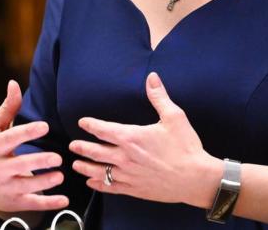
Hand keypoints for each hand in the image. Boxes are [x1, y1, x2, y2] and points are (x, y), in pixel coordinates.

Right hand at [0, 80, 68, 214]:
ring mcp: (5, 187)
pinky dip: (49, 203)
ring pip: (27, 186)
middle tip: (57, 157)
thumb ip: (8, 108)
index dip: (27, 132)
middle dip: (39, 162)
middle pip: (20, 164)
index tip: (44, 126)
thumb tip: (14, 83)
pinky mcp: (14, 202)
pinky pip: (33, 204)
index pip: (10, 138)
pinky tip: (64, 200)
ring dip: (45, 182)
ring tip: (60, 175)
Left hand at [69, 73, 219, 207]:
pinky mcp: (135, 190)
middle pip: (96, 152)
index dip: (91, 125)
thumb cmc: (186, 147)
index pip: (103, 130)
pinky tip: (92, 183)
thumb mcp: (174, 117)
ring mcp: (129, 175)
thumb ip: (159, 97)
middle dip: (82, 147)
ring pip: (100, 172)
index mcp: (132, 137)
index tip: (82, 122)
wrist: (195, 179)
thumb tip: (151, 77)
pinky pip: (111, 188)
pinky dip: (99, 184)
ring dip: (86, 167)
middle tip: (72, 145)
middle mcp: (125, 157)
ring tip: (76, 164)